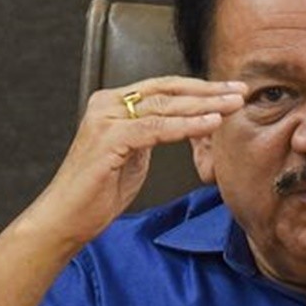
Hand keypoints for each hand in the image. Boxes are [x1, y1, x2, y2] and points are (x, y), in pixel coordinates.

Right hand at [22, 76, 244, 247]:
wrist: (66, 218)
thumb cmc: (98, 192)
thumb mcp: (133, 155)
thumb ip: (152, 134)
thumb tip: (182, 124)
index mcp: (112, 104)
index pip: (163, 88)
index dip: (198, 88)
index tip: (229, 91)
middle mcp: (107, 104)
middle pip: (167, 91)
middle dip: (208, 91)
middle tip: (240, 92)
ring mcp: (106, 120)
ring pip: (165, 106)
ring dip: (204, 105)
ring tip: (233, 105)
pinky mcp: (109, 139)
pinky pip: (157, 129)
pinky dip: (187, 125)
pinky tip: (211, 123)